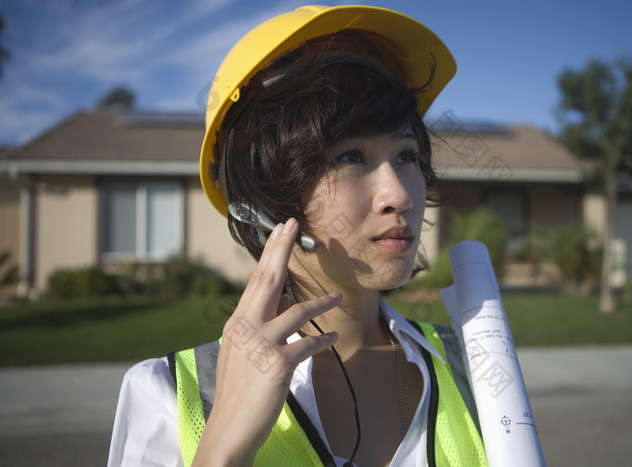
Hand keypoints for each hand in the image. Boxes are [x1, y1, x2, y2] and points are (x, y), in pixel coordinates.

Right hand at [192, 218, 339, 466]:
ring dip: (320, 303)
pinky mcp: (278, 364)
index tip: (279, 231)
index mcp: (237, 322)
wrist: (230, 428)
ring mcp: (261, 345)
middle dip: (282, 251)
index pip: (255, 281)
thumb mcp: (242, 351)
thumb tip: (284, 302)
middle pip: (268, 281)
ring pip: (296, 312)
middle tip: (292, 226)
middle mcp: (246, 327)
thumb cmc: (238, 390)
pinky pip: (308, 344)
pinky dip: (322, 340)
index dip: (269, 253)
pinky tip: (331, 338)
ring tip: (337, 296)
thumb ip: (260, 325)